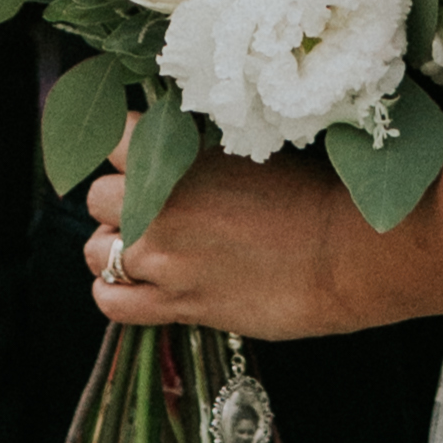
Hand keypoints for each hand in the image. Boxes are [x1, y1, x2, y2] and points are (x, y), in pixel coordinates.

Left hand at [83, 141, 354, 342]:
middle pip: (97, 197)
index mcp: (178, 157)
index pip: (112, 136)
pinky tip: (139, 286)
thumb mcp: (250, 150)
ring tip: (147, 248)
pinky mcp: (178, 305)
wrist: (346, 253)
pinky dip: (114, 293)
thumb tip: (174, 152)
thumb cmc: (312, 194)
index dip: (123, 145)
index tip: (136, 152)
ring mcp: (164, 259)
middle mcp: (160, 207)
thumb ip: (199, 154)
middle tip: (151, 207)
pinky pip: (110, 303)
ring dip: (115, 247)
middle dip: (118, 201)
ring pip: (96, 251)